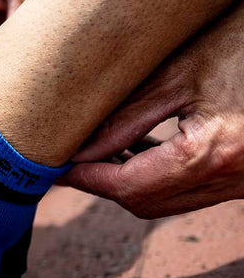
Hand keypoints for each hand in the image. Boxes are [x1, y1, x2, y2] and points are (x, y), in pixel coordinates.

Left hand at [63, 2, 243, 218]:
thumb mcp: (180, 74)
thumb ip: (127, 118)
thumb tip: (81, 150)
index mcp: (211, 155)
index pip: (129, 187)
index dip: (86, 180)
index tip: (53, 166)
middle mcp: (232, 180)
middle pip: (146, 203)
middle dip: (103, 186)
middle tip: (69, 159)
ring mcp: (243, 184)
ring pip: (168, 202)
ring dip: (129, 184)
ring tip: (95, 152)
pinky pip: (191, 190)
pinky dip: (158, 177)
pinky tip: (136, 150)